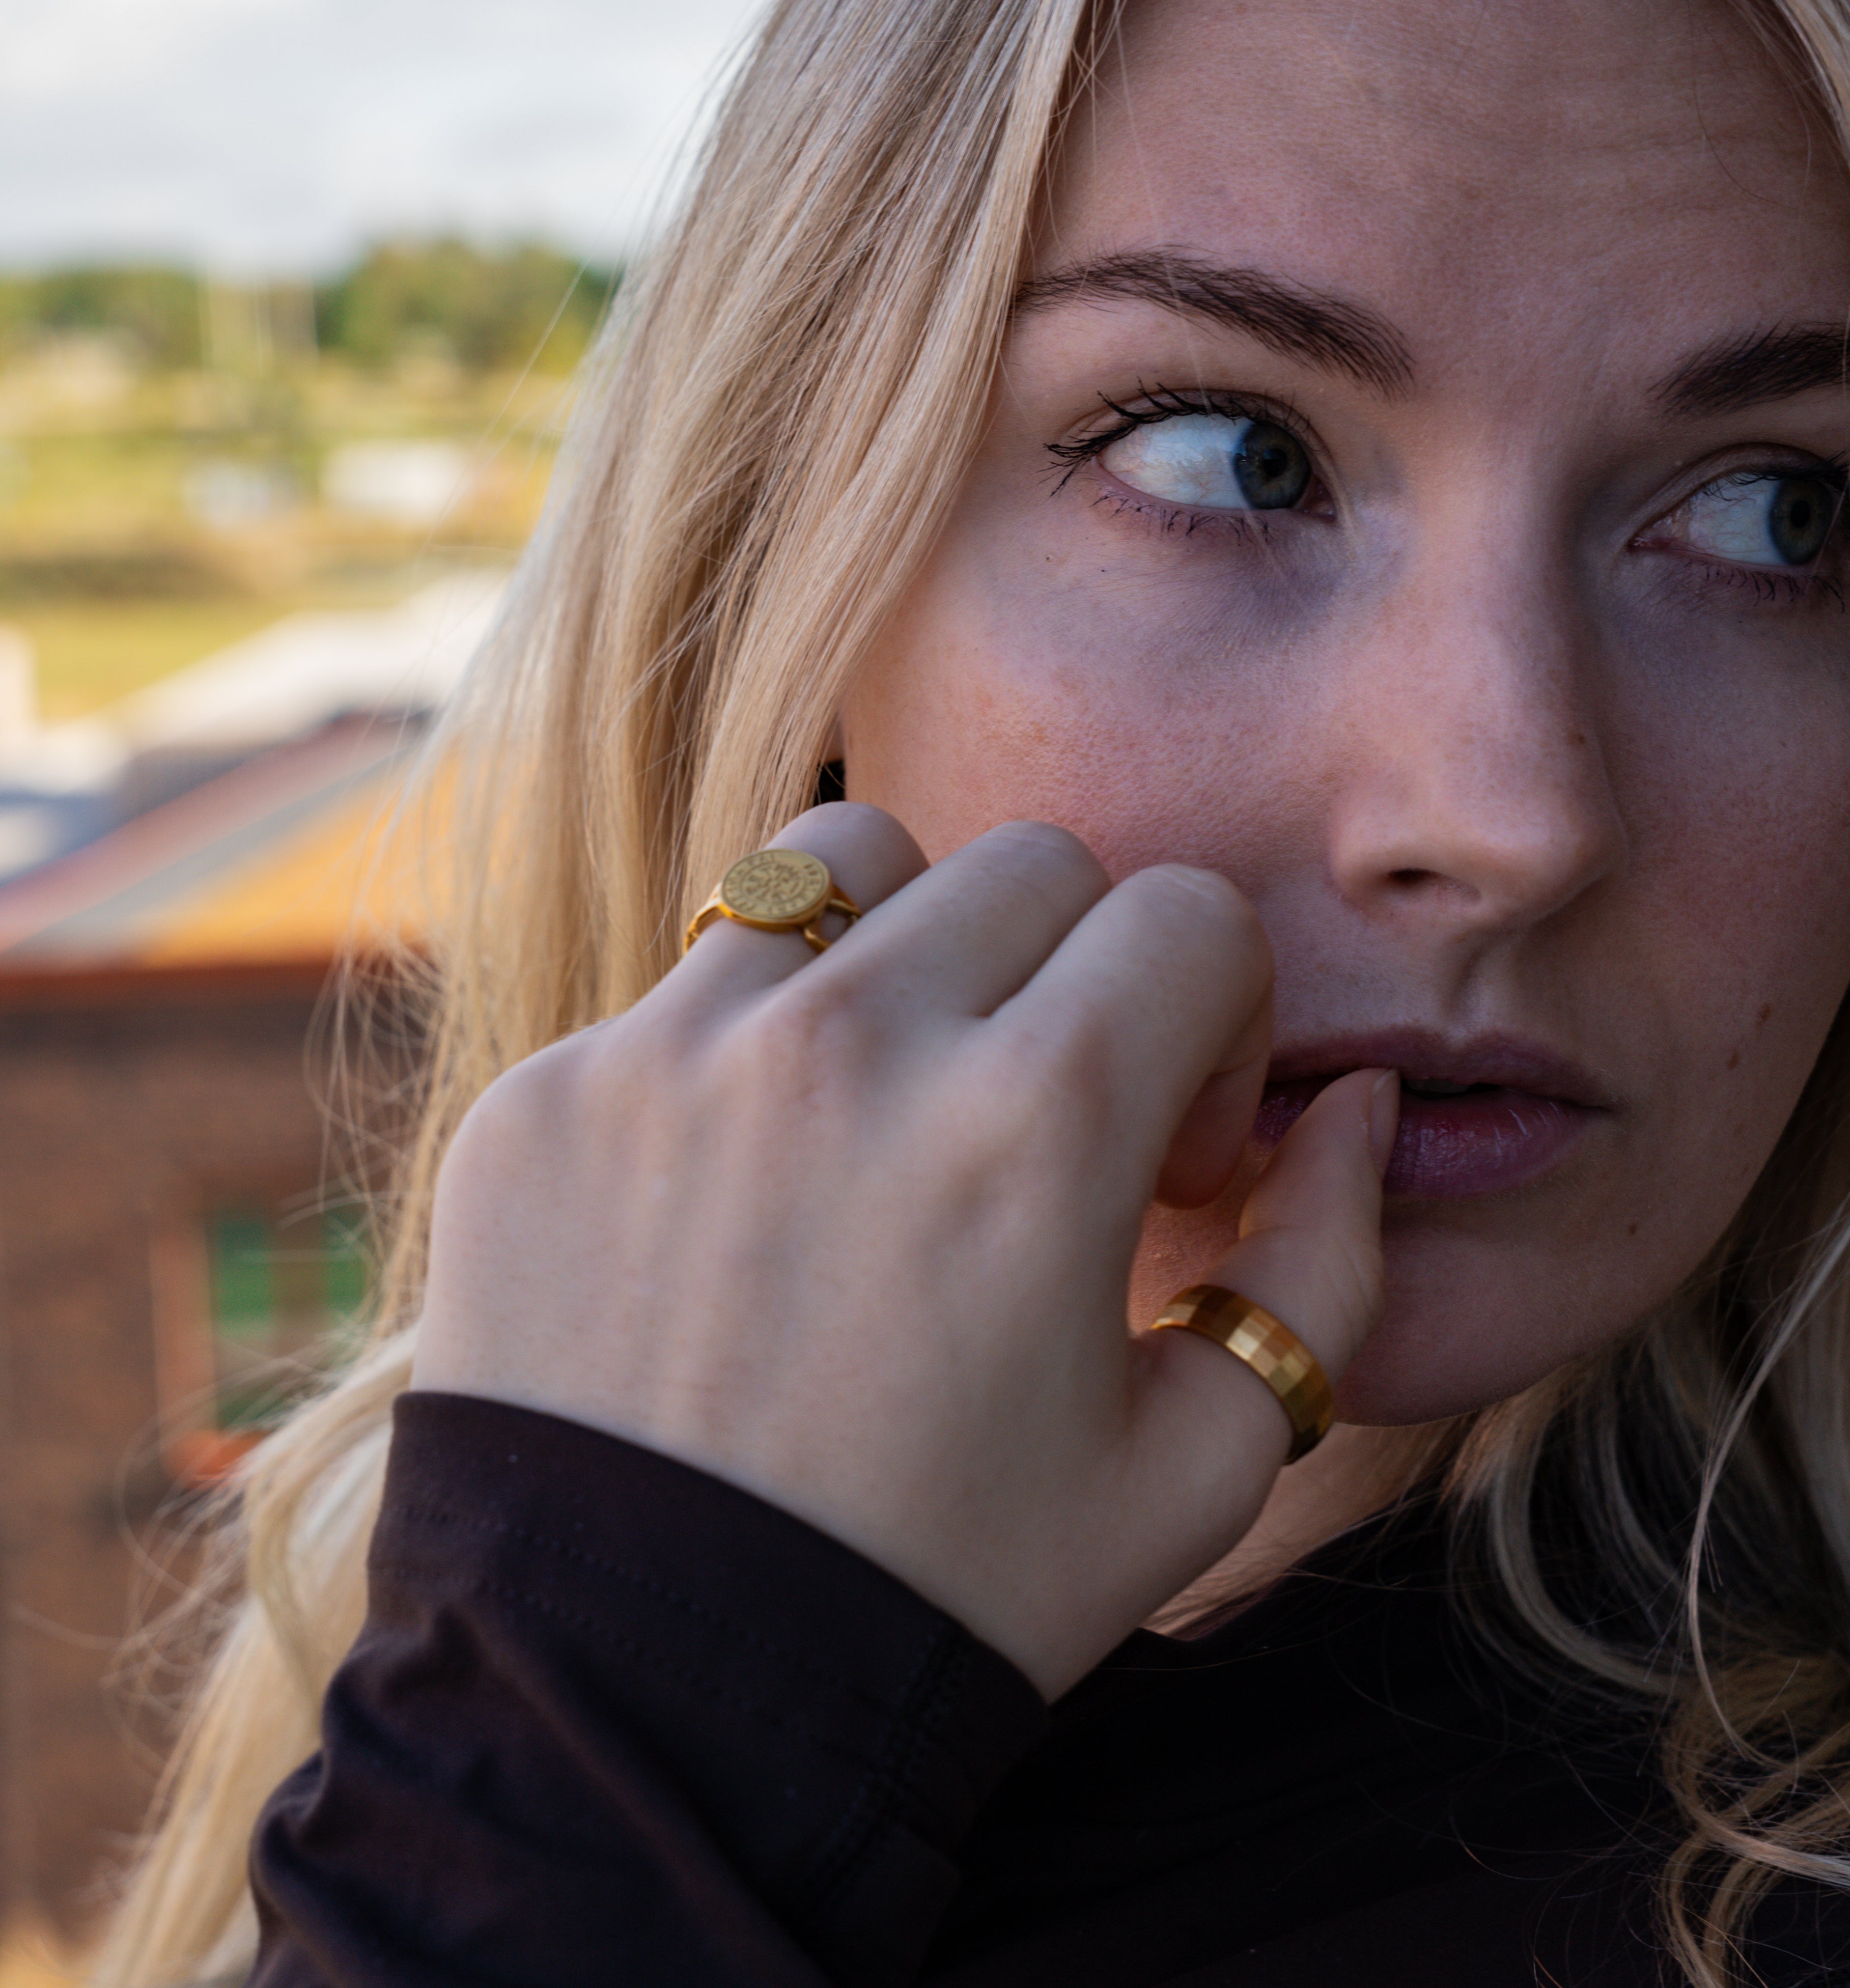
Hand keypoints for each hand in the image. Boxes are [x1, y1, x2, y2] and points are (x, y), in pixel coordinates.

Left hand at [413, 804, 1394, 1696]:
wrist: (648, 1713)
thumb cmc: (951, 1597)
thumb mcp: (1204, 1462)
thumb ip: (1323, 1258)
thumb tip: (1348, 1103)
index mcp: (1038, 1119)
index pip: (1186, 911)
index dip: (1214, 1018)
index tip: (1170, 1139)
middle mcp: (851, 1043)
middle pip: (1029, 866)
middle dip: (1078, 974)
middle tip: (1043, 1120)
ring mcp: (674, 1054)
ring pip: (842, 862)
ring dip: (907, 950)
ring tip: (894, 1099)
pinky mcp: (550, 1097)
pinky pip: (687, 986)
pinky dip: (747, 1053)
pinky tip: (742, 1203)